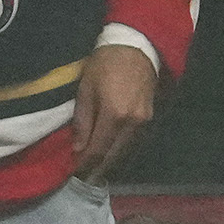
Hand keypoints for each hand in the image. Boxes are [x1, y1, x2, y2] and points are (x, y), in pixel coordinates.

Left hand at [71, 41, 157, 181]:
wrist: (137, 44)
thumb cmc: (105, 63)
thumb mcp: (86, 89)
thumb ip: (82, 121)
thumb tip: (78, 149)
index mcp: (115, 115)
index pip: (98, 150)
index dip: (85, 165)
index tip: (74, 175)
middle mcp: (132, 123)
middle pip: (113, 156)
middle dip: (97, 169)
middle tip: (83, 178)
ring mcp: (144, 121)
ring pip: (124, 151)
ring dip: (109, 161)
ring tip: (94, 169)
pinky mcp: (149, 116)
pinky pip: (132, 140)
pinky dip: (119, 149)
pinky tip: (109, 153)